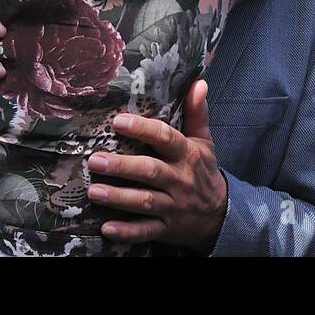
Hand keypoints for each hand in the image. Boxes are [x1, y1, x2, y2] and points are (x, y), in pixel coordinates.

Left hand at [86, 80, 227, 250]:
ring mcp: (173, 206)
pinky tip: (107, 229)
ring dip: (119, 198)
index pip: (166, 138)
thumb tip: (198, 83)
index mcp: (187, 154)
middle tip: (95, 160)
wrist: (221, 215)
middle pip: (150, 171)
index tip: (119, 121)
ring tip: (93, 191)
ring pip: (145, 201)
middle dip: (122, 166)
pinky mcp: (167, 228)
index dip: (143, 129)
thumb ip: (197, 113)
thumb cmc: (204, 172)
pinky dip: (127, 232)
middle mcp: (180, 180)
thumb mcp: (204, 142)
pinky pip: (146, 231)